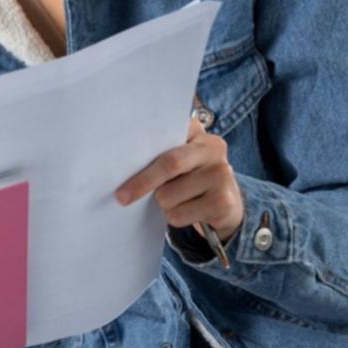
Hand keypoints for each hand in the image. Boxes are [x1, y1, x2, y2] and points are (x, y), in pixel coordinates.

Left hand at [116, 117, 243, 242]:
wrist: (226, 203)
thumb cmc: (189, 177)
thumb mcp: (179, 158)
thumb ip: (159, 153)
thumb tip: (122, 167)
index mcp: (197, 132)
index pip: (166, 130)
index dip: (145, 141)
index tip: (121, 152)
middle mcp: (212, 149)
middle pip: (169, 163)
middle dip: (141, 182)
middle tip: (120, 196)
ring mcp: (221, 175)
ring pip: (168, 195)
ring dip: (162, 203)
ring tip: (174, 199)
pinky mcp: (223, 203)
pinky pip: (178, 214)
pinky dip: (174, 217)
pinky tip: (187, 211)